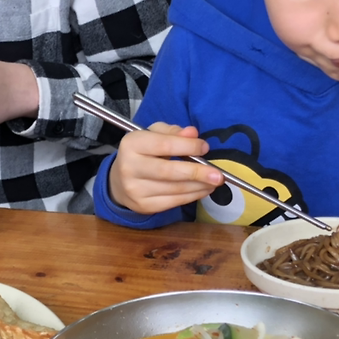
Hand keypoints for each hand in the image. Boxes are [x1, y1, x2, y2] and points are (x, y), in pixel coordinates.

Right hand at [107, 123, 223, 213]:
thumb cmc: (142, 153)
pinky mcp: (143, 206)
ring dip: (199, 186)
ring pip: (174, 189)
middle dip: (197, 172)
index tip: (205, 147)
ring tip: (214, 181)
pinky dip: (192, 196)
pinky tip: (203, 190)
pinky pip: (174, 202)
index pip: (164, 145)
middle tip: (218, 174)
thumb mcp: (152, 135)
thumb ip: (172, 132)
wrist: (119, 181)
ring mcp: (135, 190)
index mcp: (131, 144)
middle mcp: (129, 168)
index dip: (188, 146)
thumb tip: (193, 133)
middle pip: (169, 171)